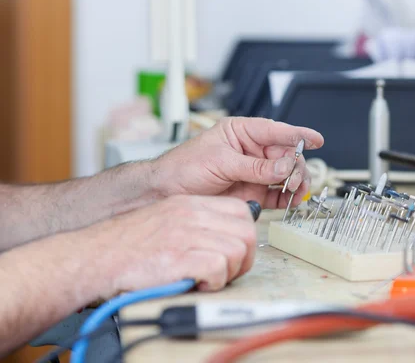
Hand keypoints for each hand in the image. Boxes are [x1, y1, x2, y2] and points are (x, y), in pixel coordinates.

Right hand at [87, 195, 256, 296]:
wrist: (96, 256)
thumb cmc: (127, 244)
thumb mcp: (166, 219)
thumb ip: (196, 223)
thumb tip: (226, 234)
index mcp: (190, 204)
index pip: (242, 211)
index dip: (245, 235)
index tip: (236, 251)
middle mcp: (191, 215)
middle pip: (247, 232)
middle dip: (244, 257)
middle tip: (227, 270)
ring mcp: (186, 234)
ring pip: (238, 251)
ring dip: (229, 272)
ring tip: (208, 278)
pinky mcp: (179, 257)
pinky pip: (220, 268)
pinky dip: (214, 282)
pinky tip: (197, 283)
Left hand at [152, 117, 323, 208]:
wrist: (165, 193)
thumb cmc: (184, 167)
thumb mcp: (220, 162)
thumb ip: (254, 167)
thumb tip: (283, 168)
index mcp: (243, 133)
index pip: (276, 130)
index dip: (298, 135)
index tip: (316, 139)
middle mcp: (252, 152)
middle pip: (286, 155)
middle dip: (296, 165)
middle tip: (293, 178)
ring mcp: (254, 173)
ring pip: (285, 175)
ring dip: (294, 183)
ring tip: (293, 191)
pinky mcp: (252, 193)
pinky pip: (277, 196)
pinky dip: (286, 199)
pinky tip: (289, 201)